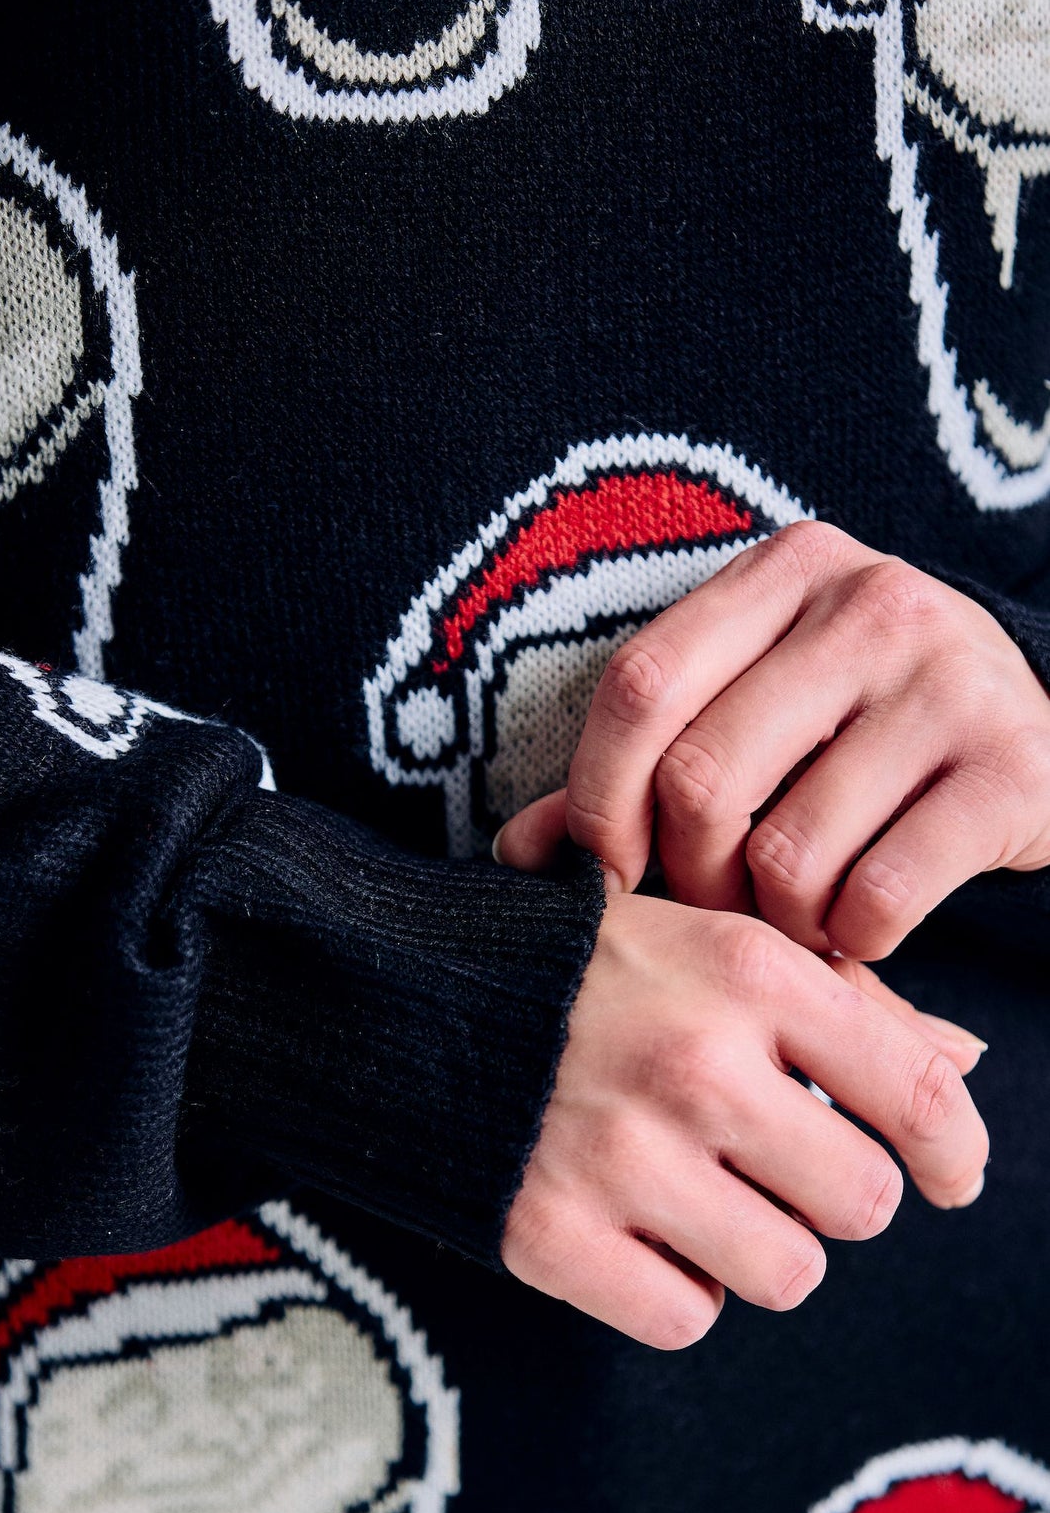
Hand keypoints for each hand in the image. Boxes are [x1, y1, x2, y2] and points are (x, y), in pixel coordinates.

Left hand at [496, 523, 1049, 958]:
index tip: (608, 869)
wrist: (1043, 739)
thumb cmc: (860, 732)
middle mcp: (870, 602)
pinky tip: (863, 926)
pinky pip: (878, 896)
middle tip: (717, 903)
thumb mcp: (754, 712)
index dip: (598, 797)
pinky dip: (852, 942)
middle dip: (690, 876)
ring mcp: (950, 680)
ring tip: (797, 917)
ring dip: (776, 922)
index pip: (640, 683)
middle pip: (703, 777)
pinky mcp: (1015, 770)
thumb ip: (637, 768)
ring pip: (789, 852)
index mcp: (785, 571)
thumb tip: (515, 853)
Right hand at [502, 894, 988, 1347]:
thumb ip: (839, 1001)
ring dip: (755, 1248)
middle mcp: (695, 1066)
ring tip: (693, 1196)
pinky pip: (687, 1317)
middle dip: (829, 1195)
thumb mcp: (704, 941)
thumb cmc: (571, 967)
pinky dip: (672, 1288)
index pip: (917, 1092)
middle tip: (770, 1167)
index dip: (956, 1152)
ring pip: (787, 1274)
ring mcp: (621, 1158)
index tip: (950, 1177)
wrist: (390, 994)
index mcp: (745, 974)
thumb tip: (964, 1061)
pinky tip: (632, 1230)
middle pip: (861, 1204)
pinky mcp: (552, 1236)